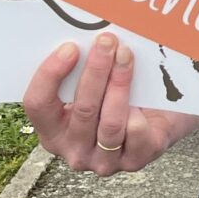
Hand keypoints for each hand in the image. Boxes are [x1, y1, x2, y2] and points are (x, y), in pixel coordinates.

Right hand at [22, 32, 198, 173]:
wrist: (160, 121)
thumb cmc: (118, 97)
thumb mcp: (93, 86)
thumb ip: (80, 69)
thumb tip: (84, 34)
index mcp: (51, 130)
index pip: (37, 104)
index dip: (50, 75)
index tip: (71, 47)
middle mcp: (73, 150)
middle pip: (81, 109)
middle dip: (95, 70)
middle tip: (107, 41)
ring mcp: (103, 161)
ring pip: (109, 122)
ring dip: (119, 84)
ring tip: (126, 55)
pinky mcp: (134, 162)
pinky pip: (135, 135)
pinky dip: (139, 114)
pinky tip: (144, 98)